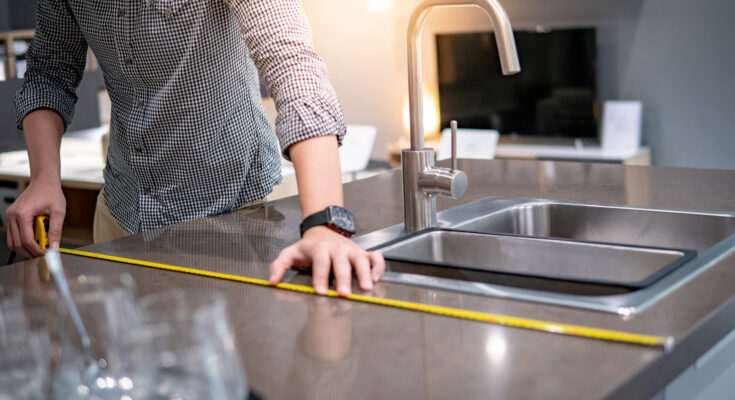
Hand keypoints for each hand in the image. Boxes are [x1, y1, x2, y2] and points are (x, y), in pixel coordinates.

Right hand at [6, 179, 65, 257]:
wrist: (43, 182)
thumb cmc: (51, 193)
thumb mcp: (59, 211)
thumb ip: (56, 230)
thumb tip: (54, 247)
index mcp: (23, 213)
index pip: (26, 240)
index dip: (36, 250)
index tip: (46, 254)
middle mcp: (13, 215)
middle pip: (17, 243)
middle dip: (30, 252)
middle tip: (43, 254)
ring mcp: (10, 216)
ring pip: (12, 242)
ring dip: (25, 249)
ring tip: (39, 249)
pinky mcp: (11, 217)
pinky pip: (13, 235)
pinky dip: (22, 242)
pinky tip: (34, 242)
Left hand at [269, 226, 385, 295]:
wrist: (323, 230)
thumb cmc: (308, 247)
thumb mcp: (289, 253)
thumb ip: (278, 267)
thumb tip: (272, 282)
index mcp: (319, 248)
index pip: (320, 261)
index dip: (320, 276)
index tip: (320, 291)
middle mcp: (337, 248)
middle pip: (341, 262)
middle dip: (343, 278)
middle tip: (344, 294)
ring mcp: (351, 250)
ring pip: (361, 259)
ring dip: (365, 273)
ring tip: (366, 288)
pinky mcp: (362, 253)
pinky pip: (375, 258)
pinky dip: (378, 267)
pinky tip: (376, 279)